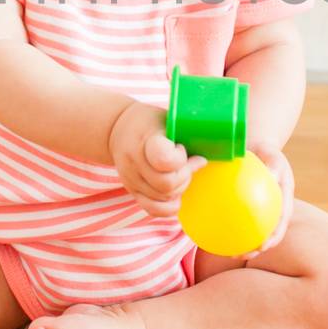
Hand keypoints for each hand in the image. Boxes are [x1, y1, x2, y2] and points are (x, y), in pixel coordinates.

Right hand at [108, 101, 207, 218]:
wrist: (116, 128)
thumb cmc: (149, 121)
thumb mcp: (166, 118)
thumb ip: (186, 134)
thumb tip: (211, 154)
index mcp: (144, 140)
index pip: (163, 160)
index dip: (180, 159)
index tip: (181, 148)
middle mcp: (134, 162)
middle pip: (167, 185)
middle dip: (185, 175)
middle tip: (187, 161)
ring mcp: (131, 180)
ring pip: (164, 199)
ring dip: (180, 188)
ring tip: (180, 171)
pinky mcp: (133, 192)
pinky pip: (154, 210)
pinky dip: (170, 205)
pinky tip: (175, 190)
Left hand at [237, 143, 295, 260]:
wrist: (259, 149)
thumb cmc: (266, 152)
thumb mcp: (273, 154)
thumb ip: (273, 165)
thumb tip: (271, 175)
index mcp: (284, 201)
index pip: (281, 223)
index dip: (274, 237)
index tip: (263, 245)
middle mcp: (274, 210)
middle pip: (268, 235)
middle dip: (256, 248)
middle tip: (242, 255)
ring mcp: (261, 211)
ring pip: (252, 232)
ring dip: (242, 245)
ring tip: (227, 253)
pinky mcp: (247, 209)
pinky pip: (236, 219)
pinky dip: (226, 226)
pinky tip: (211, 230)